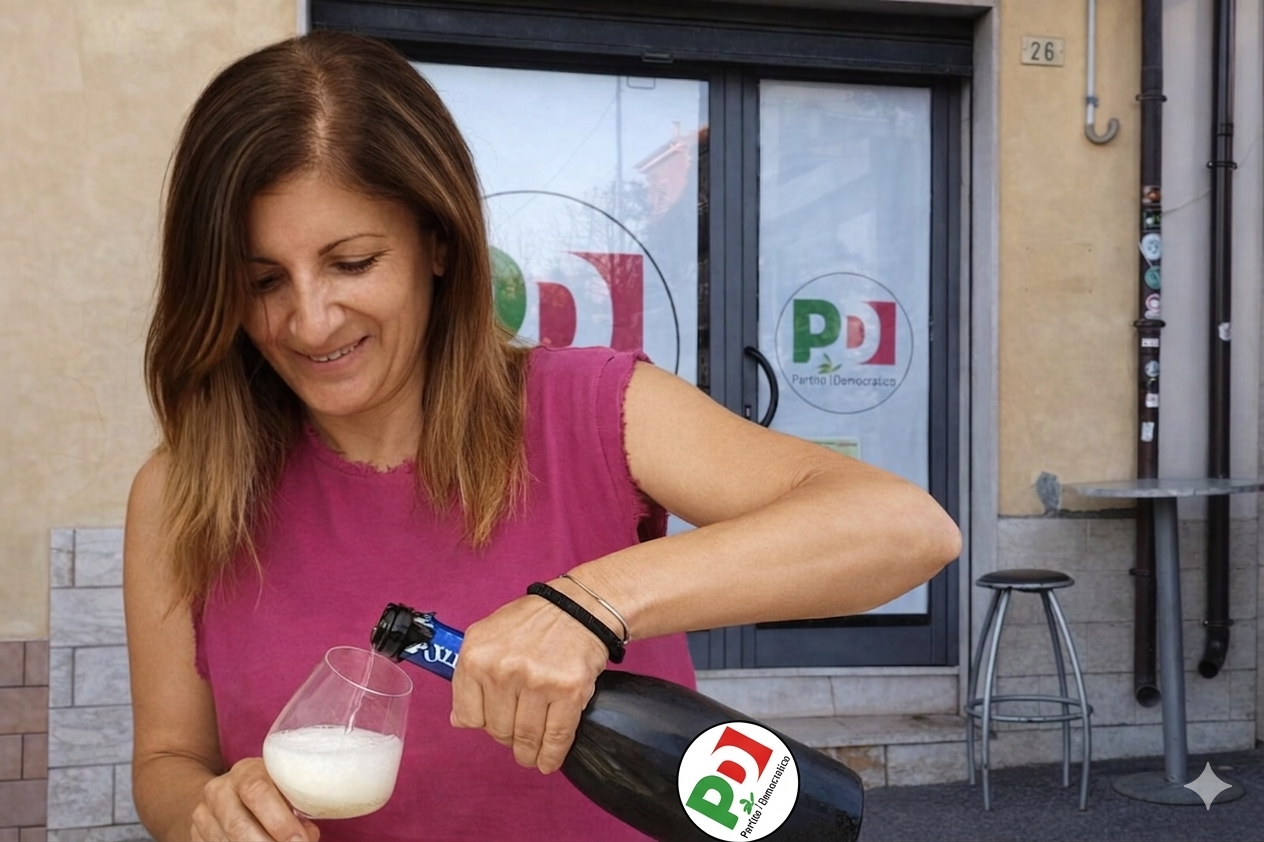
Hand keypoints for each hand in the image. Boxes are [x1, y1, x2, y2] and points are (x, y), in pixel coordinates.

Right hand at [190, 758, 319, 841]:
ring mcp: (202, 815)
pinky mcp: (196, 835)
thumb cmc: (268, 791)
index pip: (257, 791)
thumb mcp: (282, 787)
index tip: (298, 840)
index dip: (279, 820)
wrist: (226, 794)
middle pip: (239, 825)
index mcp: (245, 771)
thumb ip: (296, 805)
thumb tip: (308, 835)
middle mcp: (218, 790)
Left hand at [450, 590, 609, 773]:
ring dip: (528, 753)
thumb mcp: (487, 637)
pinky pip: (556, 736)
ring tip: (532, 754)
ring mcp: (536, 681)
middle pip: (497, 729)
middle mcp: (503, 669)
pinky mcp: (568, 691)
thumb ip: (469, 677)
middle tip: (518, 734)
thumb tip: (458, 720)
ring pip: (526, 737)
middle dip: (507, 738)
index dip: (483, 723)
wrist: (579, 607)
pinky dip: (551, 755)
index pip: (468, 715)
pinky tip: (548, 761)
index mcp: (476, 656)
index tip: (494, 723)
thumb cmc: (532, 622)